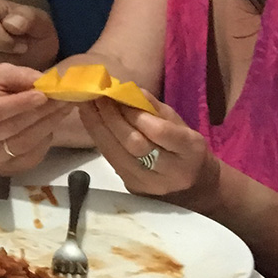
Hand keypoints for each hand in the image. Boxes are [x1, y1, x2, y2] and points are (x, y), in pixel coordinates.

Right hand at [0, 0, 58, 84]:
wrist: (34, 48)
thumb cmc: (34, 33)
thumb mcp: (39, 21)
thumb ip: (27, 18)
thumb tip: (11, 24)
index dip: (2, 39)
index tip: (23, 47)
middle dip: (3, 59)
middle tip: (21, 59)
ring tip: (13, 67)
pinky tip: (3, 77)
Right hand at [0, 64, 75, 172]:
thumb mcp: (2, 75)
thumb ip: (19, 76)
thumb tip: (42, 83)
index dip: (19, 103)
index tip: (42, 95)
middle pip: (10, 128)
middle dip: (39, 112)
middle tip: (61, 99)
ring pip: (23, 144)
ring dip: (47, 125)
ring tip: (63, 108)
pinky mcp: (3, 170)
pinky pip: (30, 157)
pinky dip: (45, 140)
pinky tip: (52, 125)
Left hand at [79, 97, 219, 207]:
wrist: (190, 183)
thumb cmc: (183, 146)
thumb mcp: (178, 122)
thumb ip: (153, 107)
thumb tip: (125, 90)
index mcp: (189, 151)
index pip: (160, 132)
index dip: (136, 113)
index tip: (118, 95)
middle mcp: (171, 172)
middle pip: (135, 144)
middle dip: (112, 118)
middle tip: (97, 96)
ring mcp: (149, 183)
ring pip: (117, 154)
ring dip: (98, 127)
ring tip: (86, 105)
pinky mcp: (131, 186)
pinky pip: (110, 160)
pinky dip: (98, 138)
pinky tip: (90, 121)